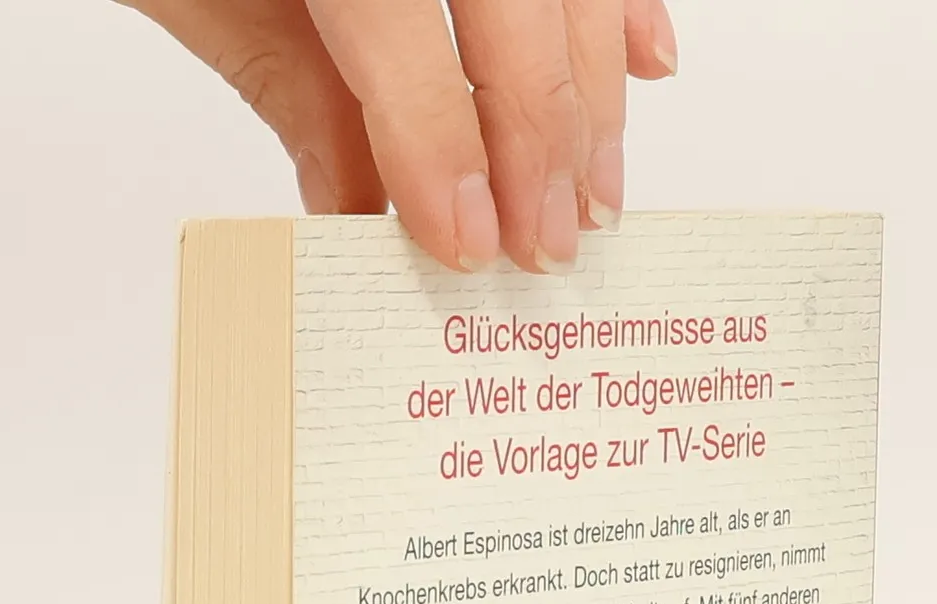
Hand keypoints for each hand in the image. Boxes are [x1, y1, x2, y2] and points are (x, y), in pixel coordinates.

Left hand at [122, 0, 677, 273]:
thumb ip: (287, 89)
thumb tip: (362, 218)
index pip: (399, 32)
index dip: (442, 147)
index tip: (468, 246)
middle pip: (515, 4)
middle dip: (541, 138)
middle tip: (546, 245)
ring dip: (594, 90)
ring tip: (592, 194)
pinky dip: (623, 3)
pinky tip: (648, 64)